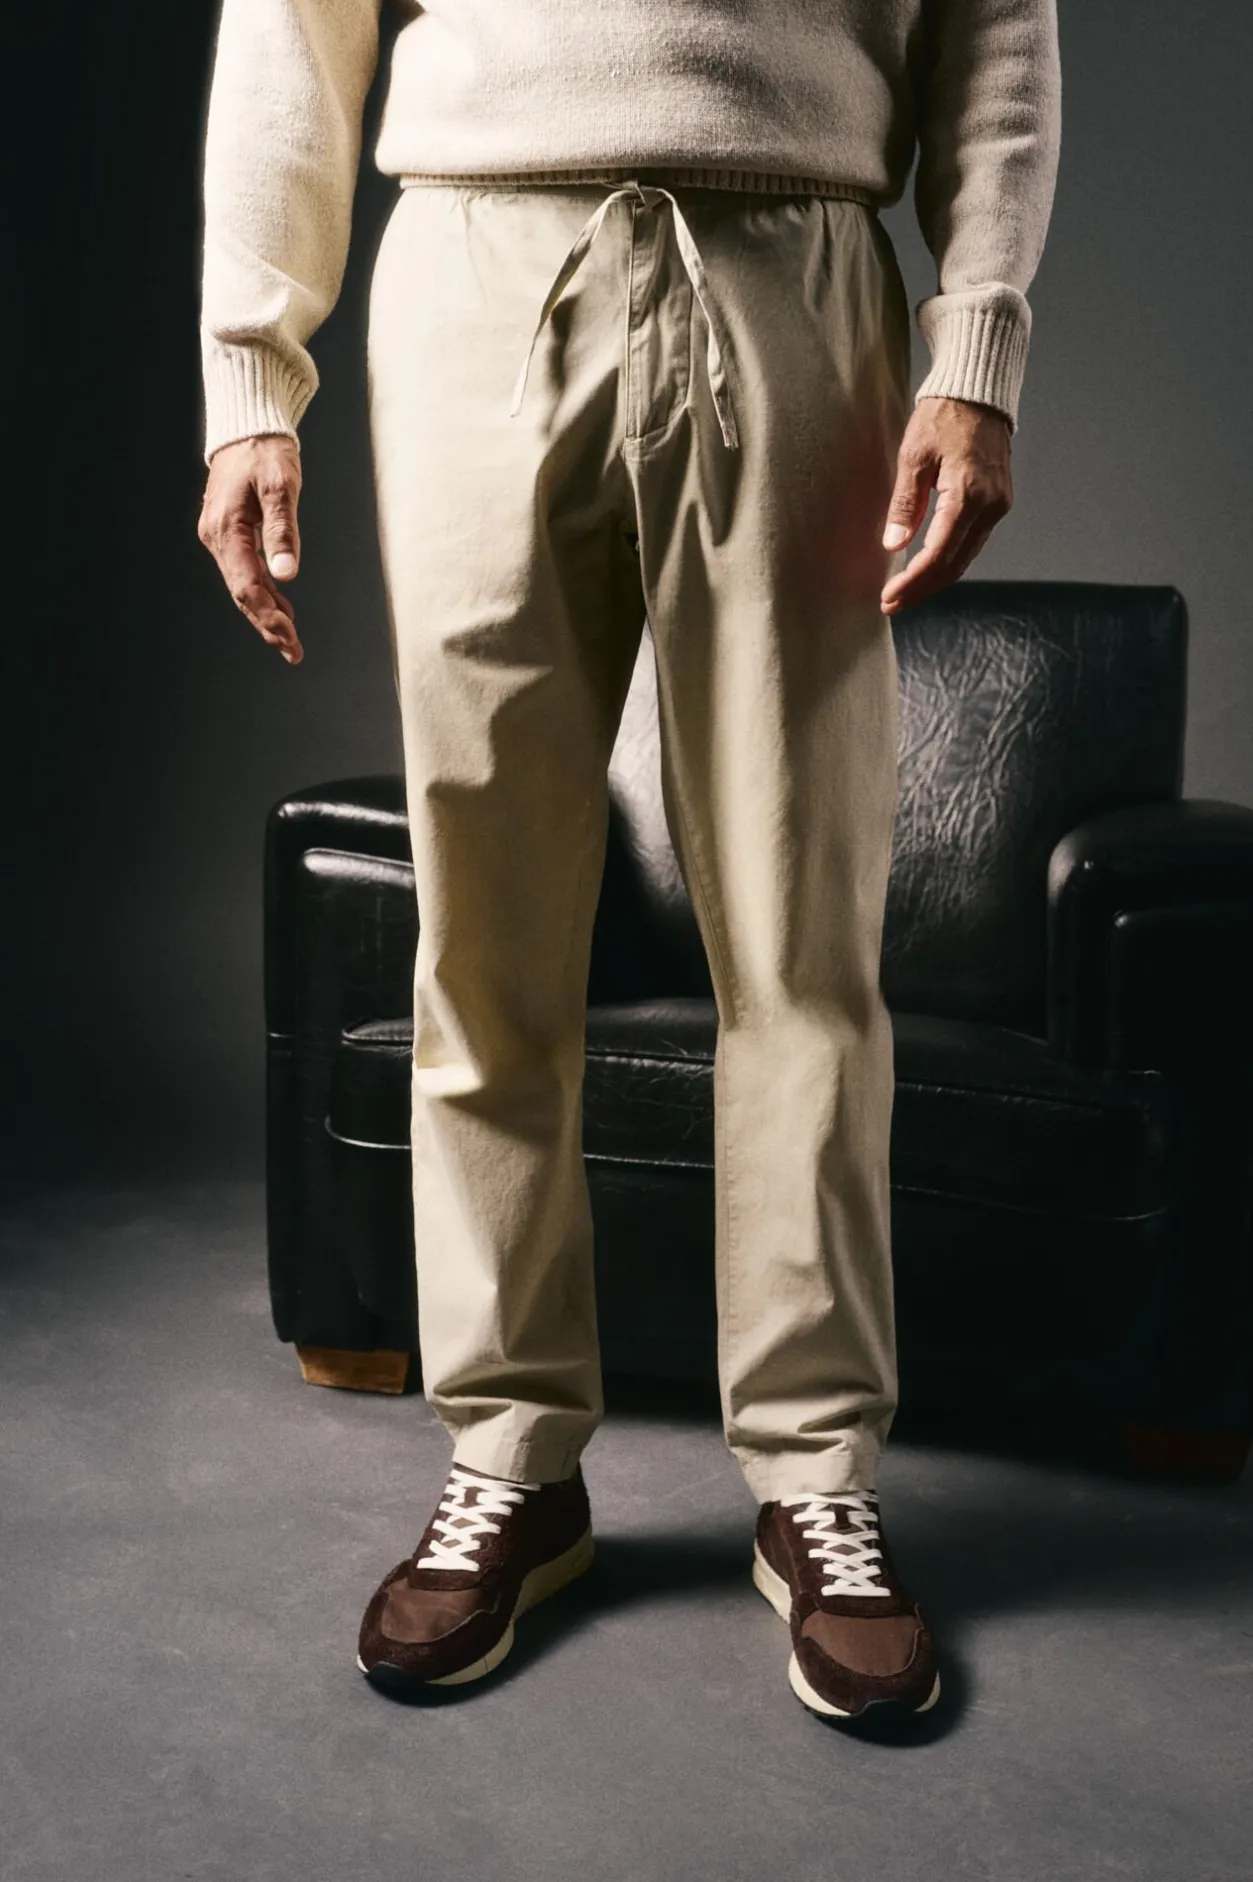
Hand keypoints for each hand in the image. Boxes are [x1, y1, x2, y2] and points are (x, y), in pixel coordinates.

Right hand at [198, 434, 303, 663]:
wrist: (247, 428)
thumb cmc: (265, 452)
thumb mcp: (280, 486)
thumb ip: (283, 531)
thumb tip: (286, 574)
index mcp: (227, 530)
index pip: (247, 587)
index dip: (269, 616)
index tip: (291, 638)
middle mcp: (217, 538)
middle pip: (242, 593)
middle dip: (268, 624)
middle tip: (294, 651)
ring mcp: (220, 537)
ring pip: (243, 586)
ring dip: (266, 612)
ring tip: (290, 638)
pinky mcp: (229, 534)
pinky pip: (244, 571)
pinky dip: (264, 592)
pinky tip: (282, 606)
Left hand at [879, 397, 1012, 614]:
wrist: (979, 392)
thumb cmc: (943, 416)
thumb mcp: (913, 456)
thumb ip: (905, 504)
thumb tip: (894, 544)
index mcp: (968, 494)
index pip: (938, 555)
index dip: (912, 582)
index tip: (888, 597)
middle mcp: (990, 506)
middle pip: (955, 565)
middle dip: (922, 588)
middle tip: (892, 604)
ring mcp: (999, 505)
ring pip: (966, 557)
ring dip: (935, 579)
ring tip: (905, 592)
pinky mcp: (998, 502)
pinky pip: (973, 542)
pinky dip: (949, 559)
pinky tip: (927, 567)